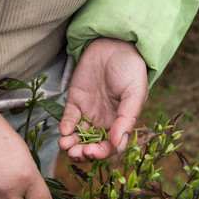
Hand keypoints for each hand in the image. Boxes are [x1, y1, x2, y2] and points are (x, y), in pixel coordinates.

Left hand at [58, 38, 147, 161]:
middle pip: (91, 145)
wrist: (115, 45)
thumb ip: (126, 119)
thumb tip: (119, 144)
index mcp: (120, 123)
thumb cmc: (131, 70)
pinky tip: (64, 131)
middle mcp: (103, 121)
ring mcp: (88, 112)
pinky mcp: (75, 101)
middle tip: (76, 154)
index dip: (100, 153)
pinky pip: (69, 119)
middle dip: (82, 153)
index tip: (92, 153)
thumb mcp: (135, 94)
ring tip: (65, 146)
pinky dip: (65, 127)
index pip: (109, 146)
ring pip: (77, 136)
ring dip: (71, 144)